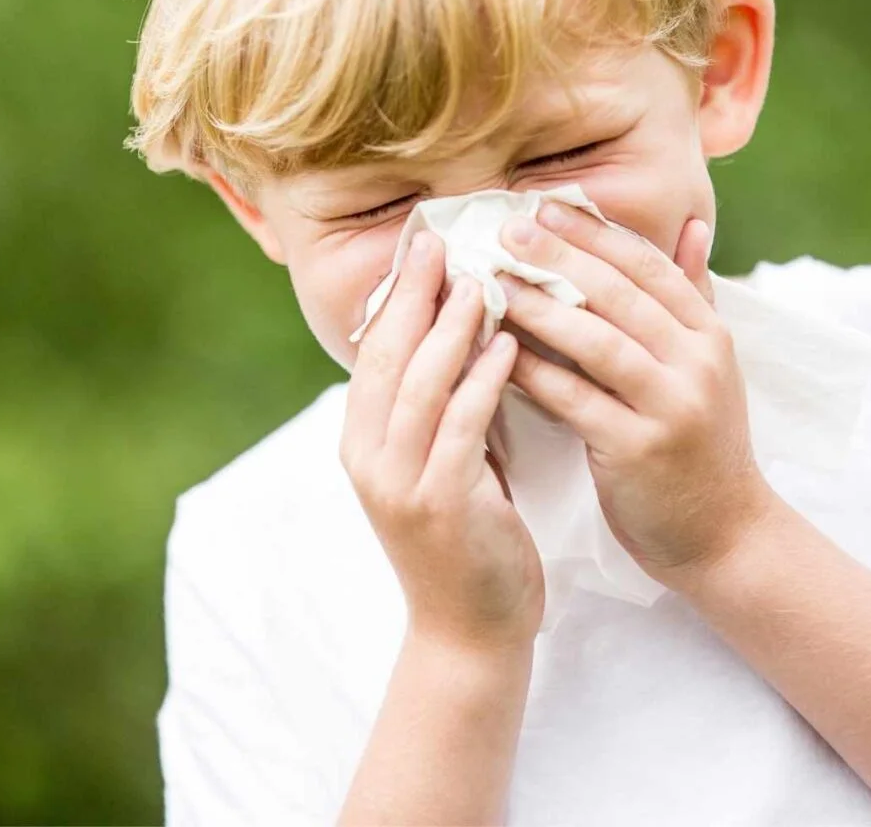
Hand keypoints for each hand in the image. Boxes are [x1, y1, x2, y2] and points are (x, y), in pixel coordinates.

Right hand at [343, 231, 543, 652]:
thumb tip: (464, 333)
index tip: (424, 242)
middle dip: (414, 293)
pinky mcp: (438, 505)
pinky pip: (459, 428)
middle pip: (385, 355)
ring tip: (483, 280)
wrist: (470, 631)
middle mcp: (368, 457)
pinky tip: (508, 346)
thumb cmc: (468, 539)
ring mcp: (398, 483)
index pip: (372, 350)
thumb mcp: (443, 463)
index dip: (397, 294)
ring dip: (450, 327)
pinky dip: (481, 381)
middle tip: (442, 239)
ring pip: (418, 384)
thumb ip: (442, 406)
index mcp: (362, 441)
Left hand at [496, 206, 773, 588]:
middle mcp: (697, 362)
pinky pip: (577, 401)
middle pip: (620, 294)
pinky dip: (535, 373)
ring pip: (598, 342)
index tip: (544, 205)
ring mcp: (672, 406)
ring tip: (491, 283)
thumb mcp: (709, 365)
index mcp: (709, 333)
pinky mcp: (640, 450)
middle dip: (559, 256)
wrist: (724, 534)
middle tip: (506, 229)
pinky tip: (496, 353)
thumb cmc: (700, 444)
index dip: (594, 232)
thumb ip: (694, 294)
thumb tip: (690, 225)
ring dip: (540, 308)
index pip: (648, 265)